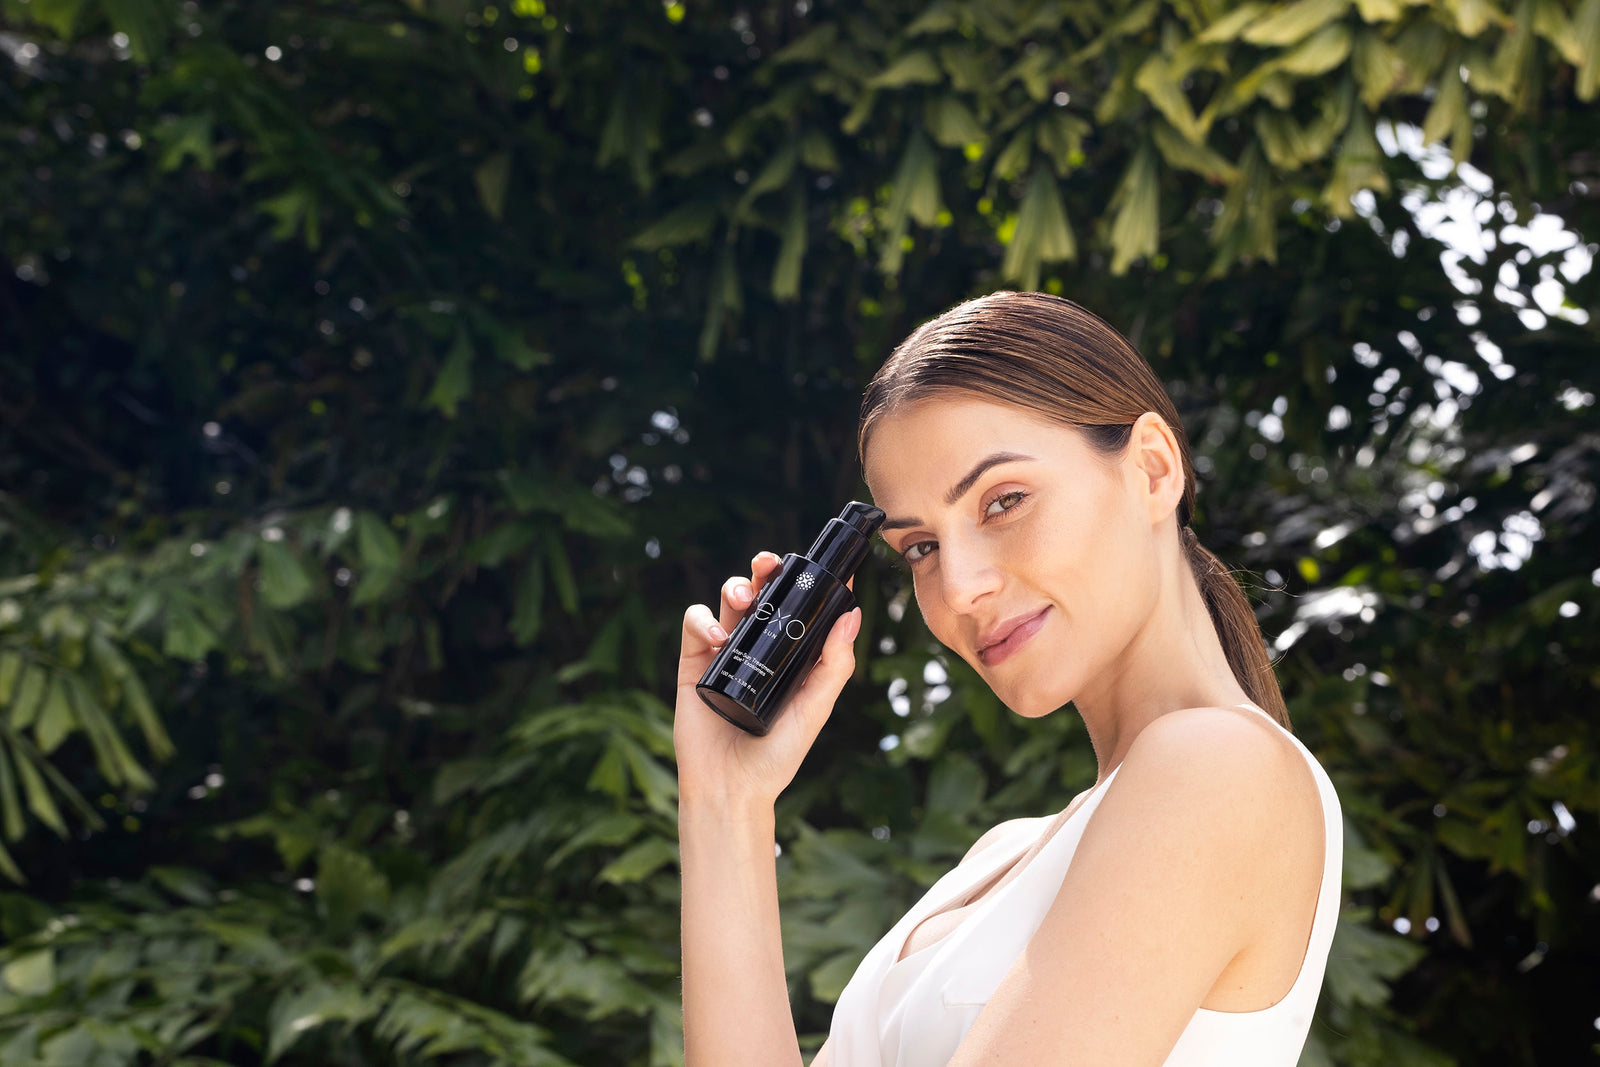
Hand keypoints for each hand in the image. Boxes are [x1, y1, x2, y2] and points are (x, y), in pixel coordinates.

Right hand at [674, 551, 861, 808]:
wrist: (731, 787)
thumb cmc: (777, 756)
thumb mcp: (815, 710)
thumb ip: (834, 666)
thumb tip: (852, 615)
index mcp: (791, 655)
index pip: (800, 608)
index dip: (809, 583)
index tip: (825, 565)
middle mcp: (759, 647)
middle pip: (763, 592)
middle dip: (766, 569)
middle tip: (770, 563)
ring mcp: (726, 652)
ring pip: (728, 599)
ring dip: (736, 586)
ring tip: (744, 599)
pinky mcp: (694, 663)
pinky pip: (695, 624)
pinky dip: (703, 621)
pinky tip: (717, 639)